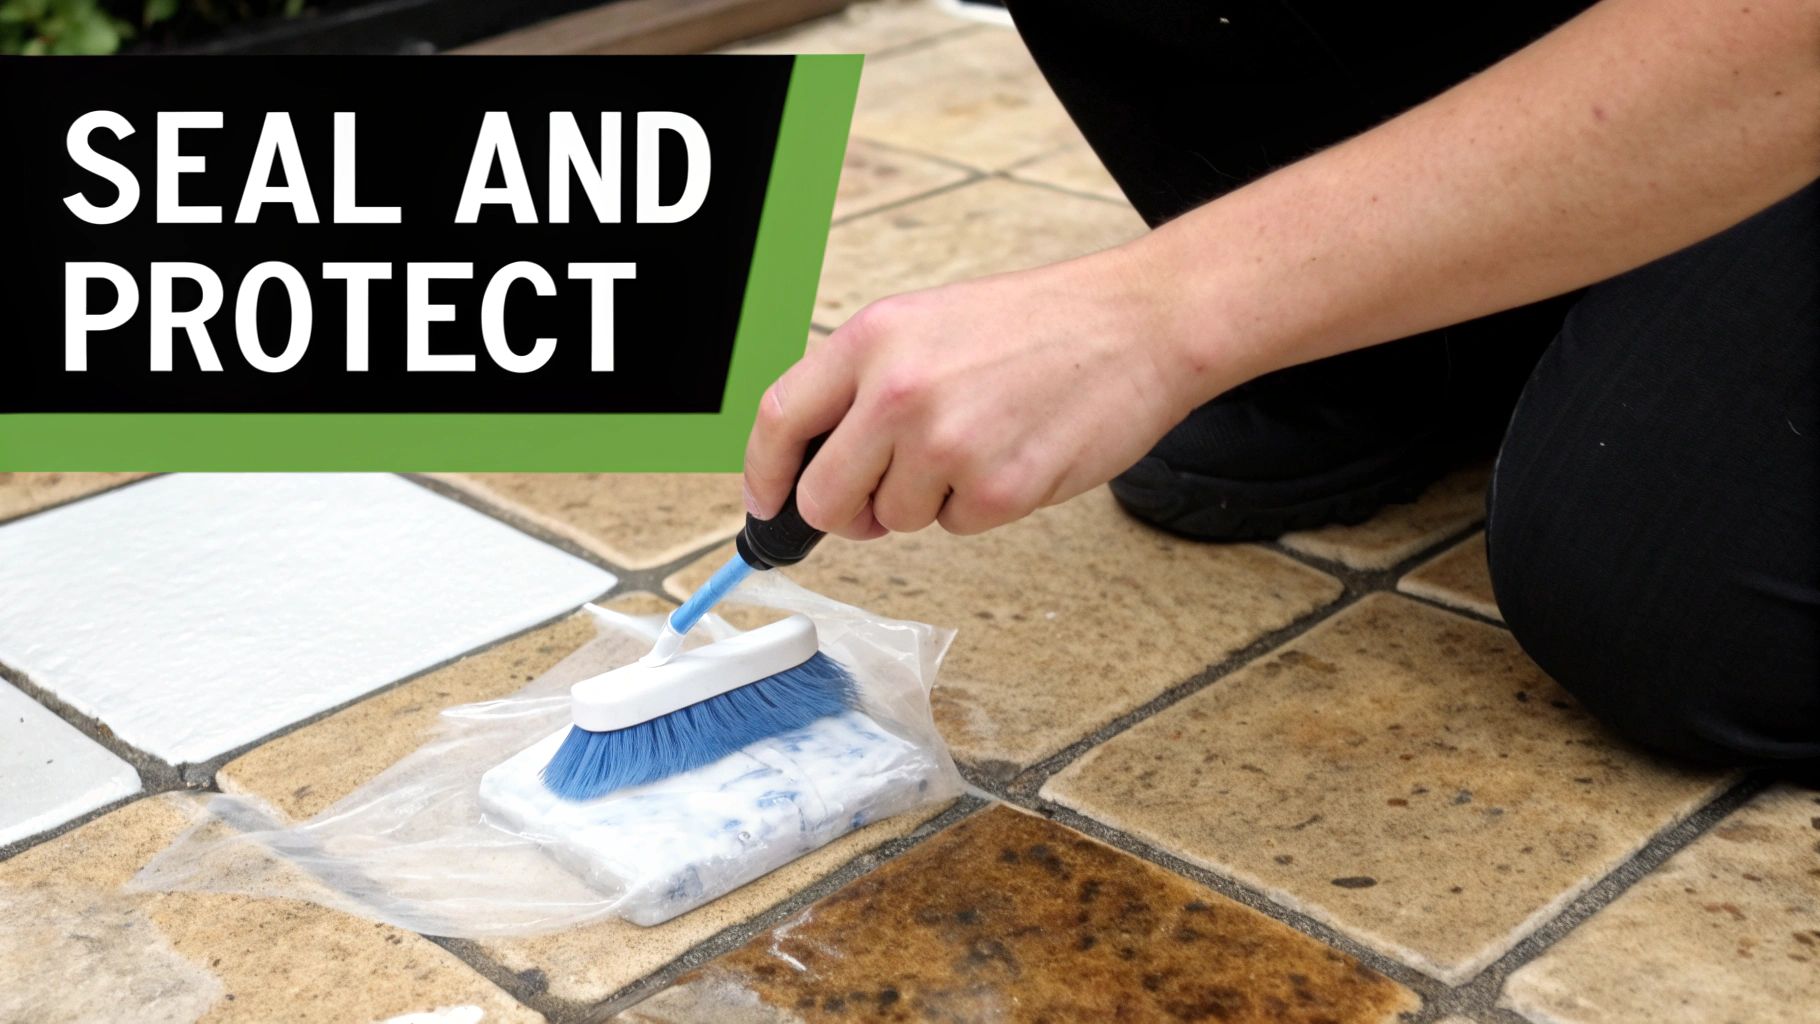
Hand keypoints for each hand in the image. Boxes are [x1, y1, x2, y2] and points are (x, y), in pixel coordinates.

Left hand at [743, 243, 1218, 538]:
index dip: (765, 475)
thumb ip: (864, 382)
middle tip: (885, 497)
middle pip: (824, 497)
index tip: (770, 503)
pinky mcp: (997, 488)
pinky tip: (1015, 453)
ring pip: (893, 520)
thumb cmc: (1040, 325)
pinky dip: (982, 505)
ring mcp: (947, 443)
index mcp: (872, 338)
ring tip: (980, 441)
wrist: (1137, 325)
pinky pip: (956, 527)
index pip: (779, 419)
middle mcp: (898, 390)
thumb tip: (812, 459)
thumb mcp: (928, 324)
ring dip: (929, 500)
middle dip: (848, 512)